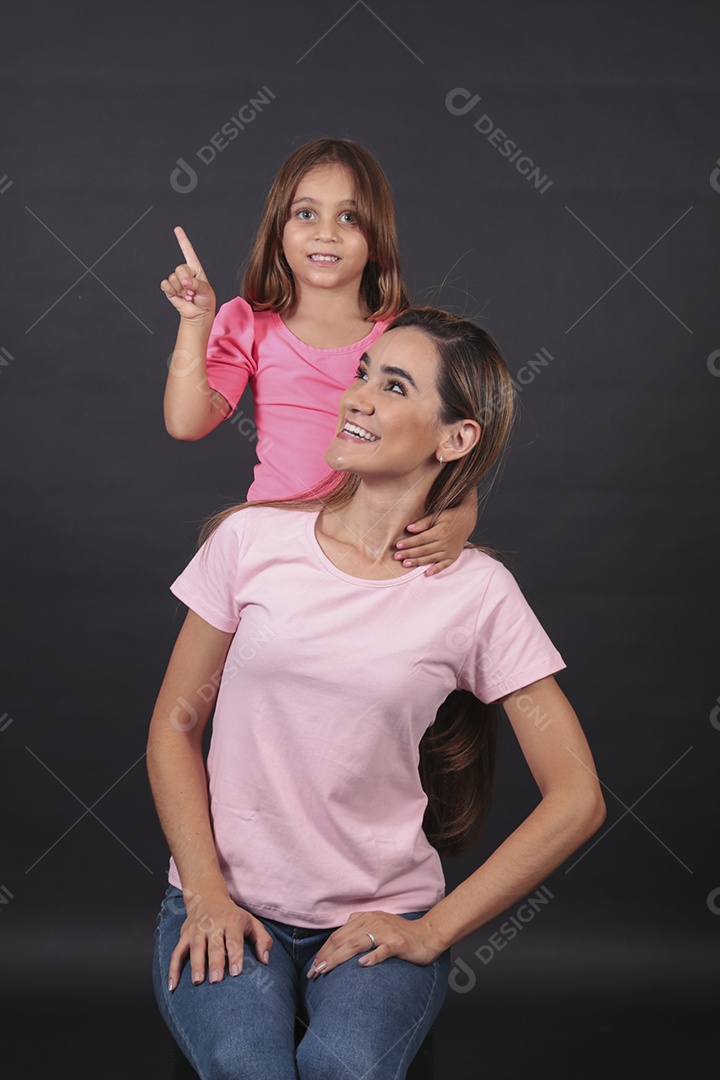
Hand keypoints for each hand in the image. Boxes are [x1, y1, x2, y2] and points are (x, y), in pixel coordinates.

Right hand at [160, 227, 215, 321]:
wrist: (198, 314)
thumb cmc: (205, 301)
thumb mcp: (206, 291)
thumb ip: (196, 284)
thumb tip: (185, 281)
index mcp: (195, 268)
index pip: (188, 251)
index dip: (182, 240)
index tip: (177, 229)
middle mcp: (184, 272)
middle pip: (180, 268)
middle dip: (187, 282)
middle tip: (193, 292)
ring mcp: (176, 280)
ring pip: (173, 278)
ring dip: (181, 290)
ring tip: (188, 296)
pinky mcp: (169, 288)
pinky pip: (165, 285)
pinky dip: (172, 292)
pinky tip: (180, 297)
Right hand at [168, 891, 272, 990]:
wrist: (208, 897)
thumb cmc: (234, 917)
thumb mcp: (252, 922)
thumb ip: (263, 940)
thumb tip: (265, 961)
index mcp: (232, 922)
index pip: (233, 940)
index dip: (235, 956)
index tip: (236, 972)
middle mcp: (213, 925)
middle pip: (214, 945)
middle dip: (215, 962)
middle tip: (216, 981)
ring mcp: (197, 931)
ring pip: (195, 948)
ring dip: (196, 965)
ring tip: (197, 982)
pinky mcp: (184, 936)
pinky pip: (177, 953)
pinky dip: (173, 969)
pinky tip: (173, 986)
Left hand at [306, 910, 440, 977]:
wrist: (429, 934)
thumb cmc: (402, 933)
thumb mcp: (377, 925)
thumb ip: (359, 927)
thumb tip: (341, 934)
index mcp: (366, 918)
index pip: (339, 934)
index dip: (324, 950)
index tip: (314, 966)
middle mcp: (373, 922)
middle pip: (343, 939)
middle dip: (326, 955)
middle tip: (313, 972)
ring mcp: (386, 932)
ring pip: (357, 943)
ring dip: (339, 957)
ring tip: (326, 969)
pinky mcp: (398, 943)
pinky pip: (383, 950)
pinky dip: (372, 957)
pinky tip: (362, 964)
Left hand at [395, 503, 474, 575]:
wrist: (467, 520)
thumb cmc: (449, 516)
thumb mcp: (437, 515)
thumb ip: (423, 523)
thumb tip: (409, 529)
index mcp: (440, 532)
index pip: (420, 539)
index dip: (408, 543)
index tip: (398, 545)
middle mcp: (445, 543)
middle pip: (423, 550)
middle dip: (409, 554)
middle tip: (397, 557)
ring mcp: (450, 551)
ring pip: (431, 558)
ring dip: (418, 562)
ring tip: (405, 564)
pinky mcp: (454, 556)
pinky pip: (444, 565)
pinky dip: (436, 570)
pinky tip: (427, 573)